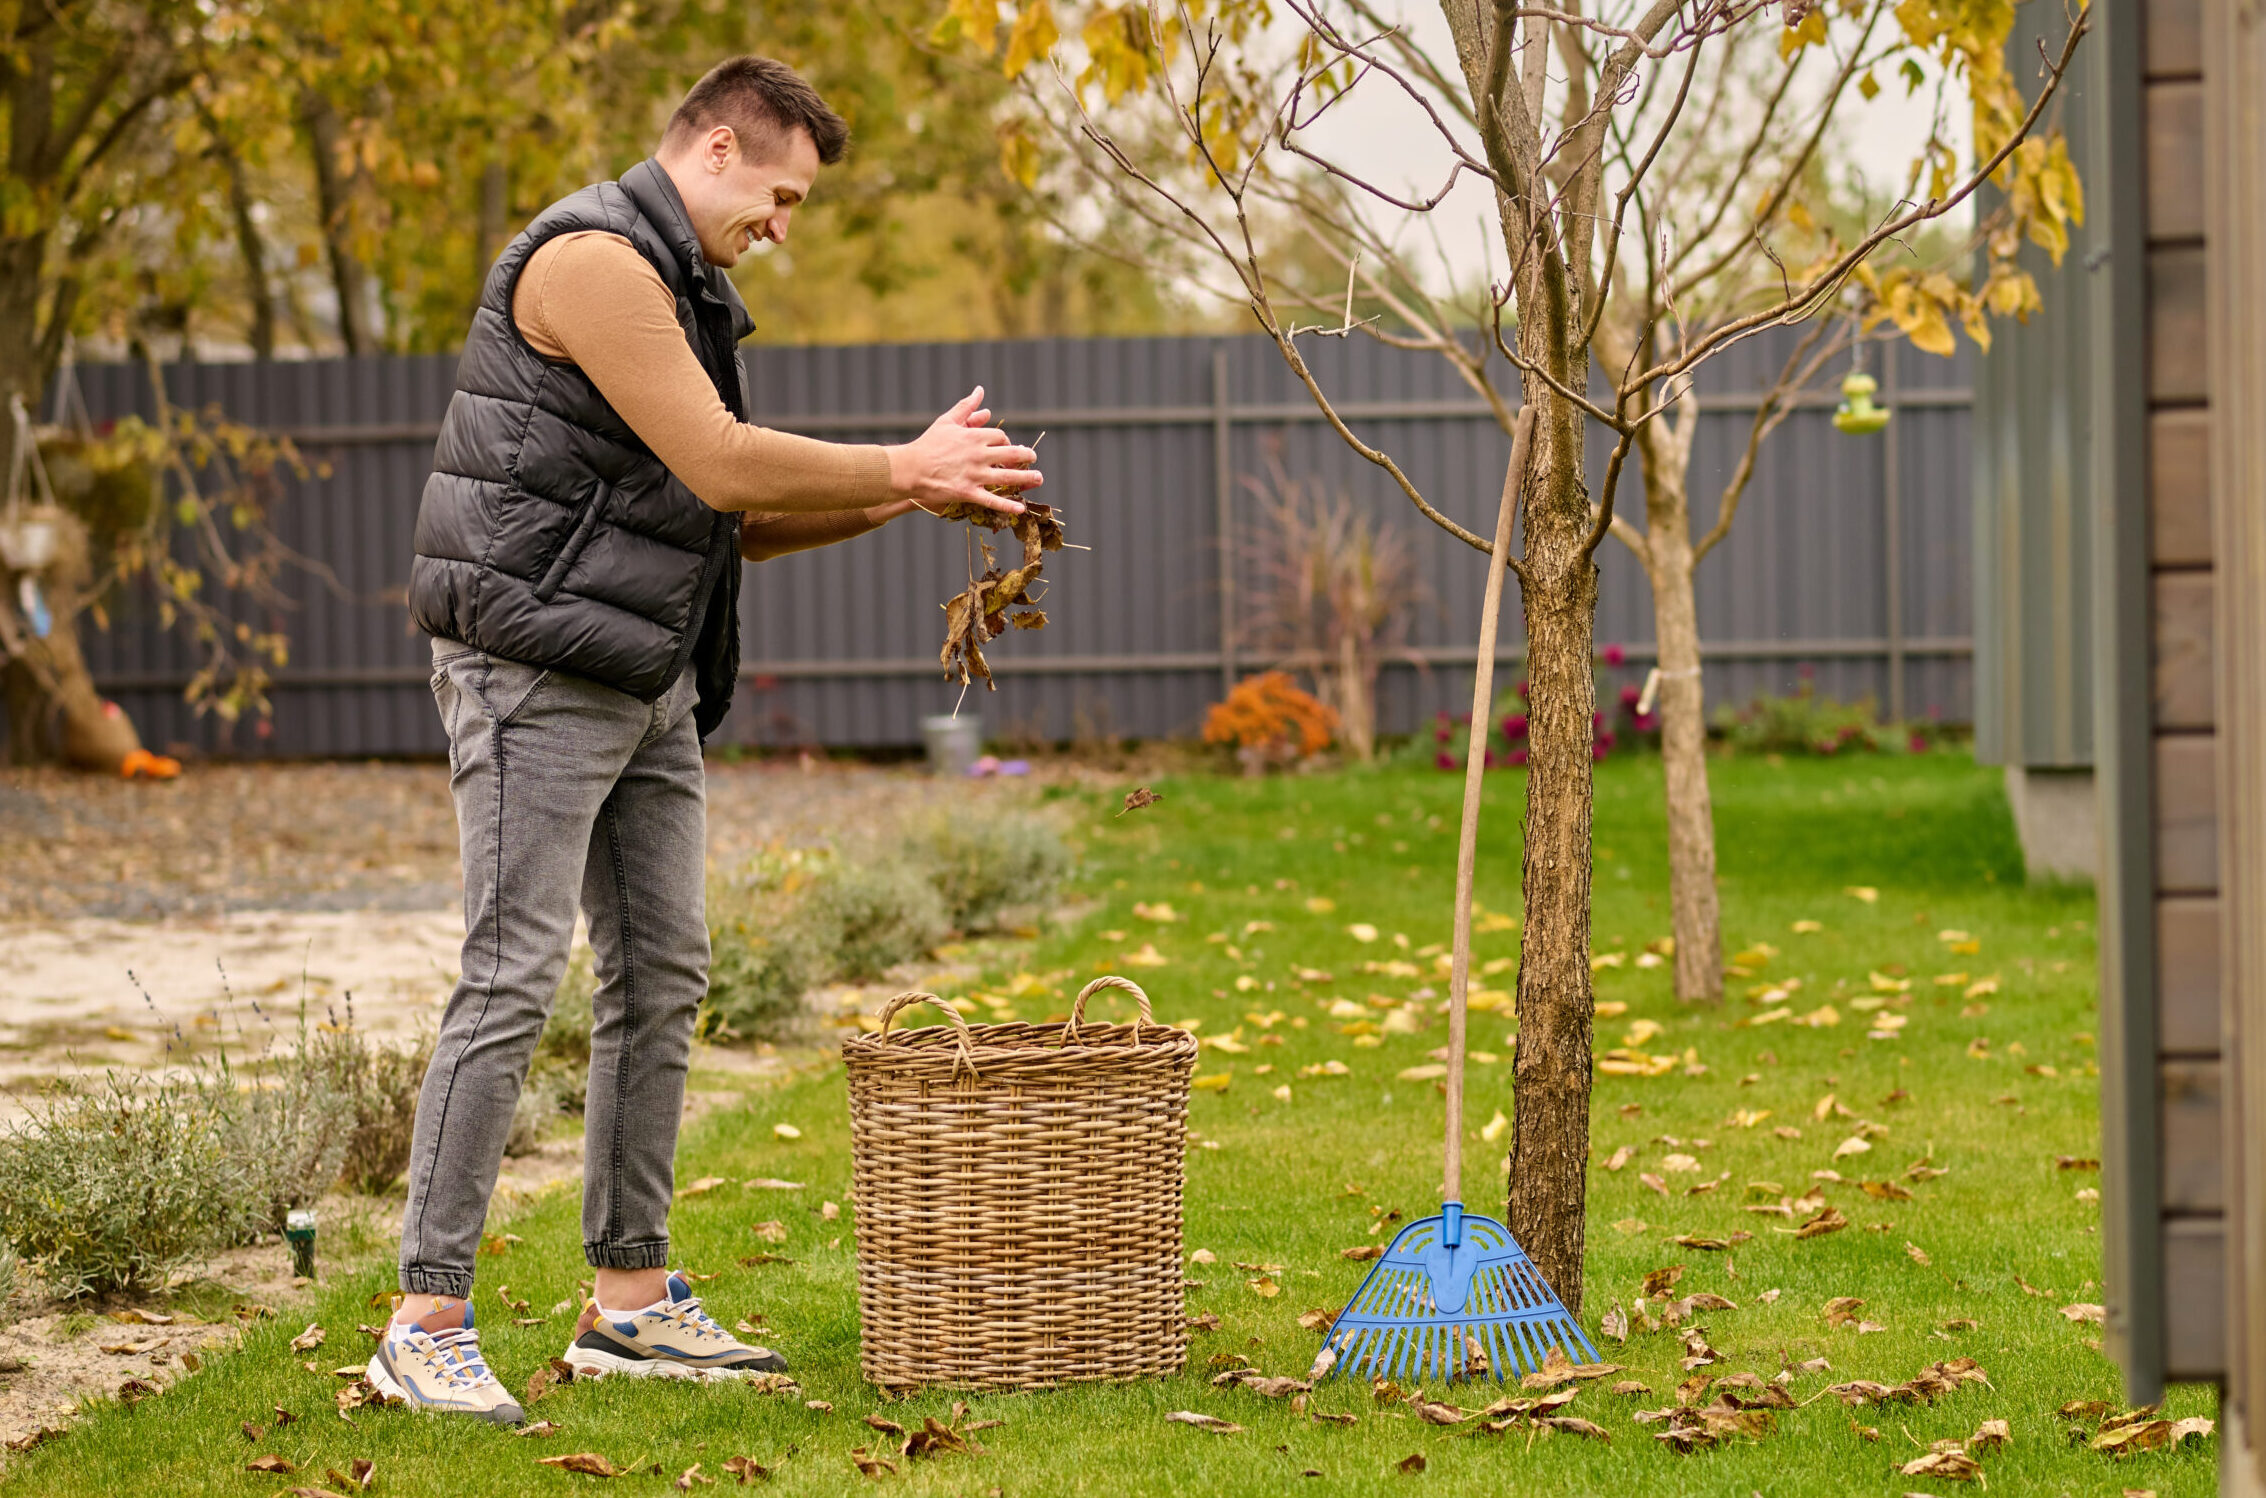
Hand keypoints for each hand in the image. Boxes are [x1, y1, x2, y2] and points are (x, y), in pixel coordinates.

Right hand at [886, 387, 1041, 515]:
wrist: (910, 468)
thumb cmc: (928, 444)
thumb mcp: (947, 421)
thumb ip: (966, 407)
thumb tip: (980, 391)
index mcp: (975, 436)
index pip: (1001, 438)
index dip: (1006, 442)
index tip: (1006, 447)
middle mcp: (979, 455)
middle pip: (1012, 455)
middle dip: (1026, 456)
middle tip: (1033, 458)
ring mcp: (975, 475)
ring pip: (1008, 478)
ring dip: (1027, 478)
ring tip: (1039, 478)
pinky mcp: (968, 492)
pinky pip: (992, 500)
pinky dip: (1008, 505)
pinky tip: (1020, 508)